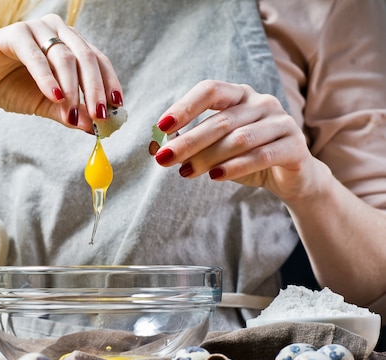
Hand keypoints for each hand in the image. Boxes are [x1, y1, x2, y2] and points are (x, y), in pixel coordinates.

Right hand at [0, 14, 122, 132]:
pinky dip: (47, 78)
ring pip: (65, 57)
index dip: (109, 84)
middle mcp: (58, 31)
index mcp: (70, 44)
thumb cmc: (10, 89)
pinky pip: (36, 56)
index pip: (99, 61)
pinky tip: (54, 97)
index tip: (117, 108)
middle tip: (100, 116)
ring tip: (74, 113)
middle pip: (87, 58)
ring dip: (72, 88)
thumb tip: (93, 128)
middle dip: (95, 90)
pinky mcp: (15, 33)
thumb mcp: (46, 106)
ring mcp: (37, 29)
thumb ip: (69, 113)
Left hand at [152, 80, 319, 201]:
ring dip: (208, 157)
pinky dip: (235, 167)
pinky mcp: (295, 145)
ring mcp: (281, 122)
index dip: (185, 106)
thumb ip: (190, 144)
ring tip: (185, 173)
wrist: (292, 177)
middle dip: (188, 140)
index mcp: (240, 95)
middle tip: (164, 158)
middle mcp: (262, 102)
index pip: (210, 90)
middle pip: (220, 120)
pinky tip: (215, 177)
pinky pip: (261, 155)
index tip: (161, 126)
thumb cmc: (246, 158)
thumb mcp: (215, 149)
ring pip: (239, 139)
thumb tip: (155, 148)